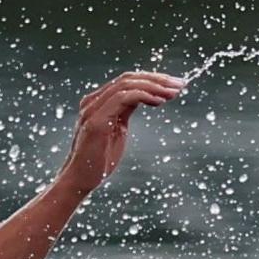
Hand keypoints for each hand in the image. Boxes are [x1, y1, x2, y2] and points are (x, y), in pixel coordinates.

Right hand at [55, 70, 186, 200]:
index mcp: (97, 102)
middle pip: (128, 78)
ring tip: (173, 92)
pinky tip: (159, 101)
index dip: (152, 79)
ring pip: (126, 85)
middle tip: (180, 84)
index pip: (127, 80)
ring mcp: (92, 109)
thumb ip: (125, 111)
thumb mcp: (117, 129)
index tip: (174, 84)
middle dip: (157, 79)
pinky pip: (123, 98)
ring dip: (154, 86)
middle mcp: (93, 101)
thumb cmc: (98, 160)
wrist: (79, 180)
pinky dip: (143, 96)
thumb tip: (144, 97)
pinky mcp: (96, 121)